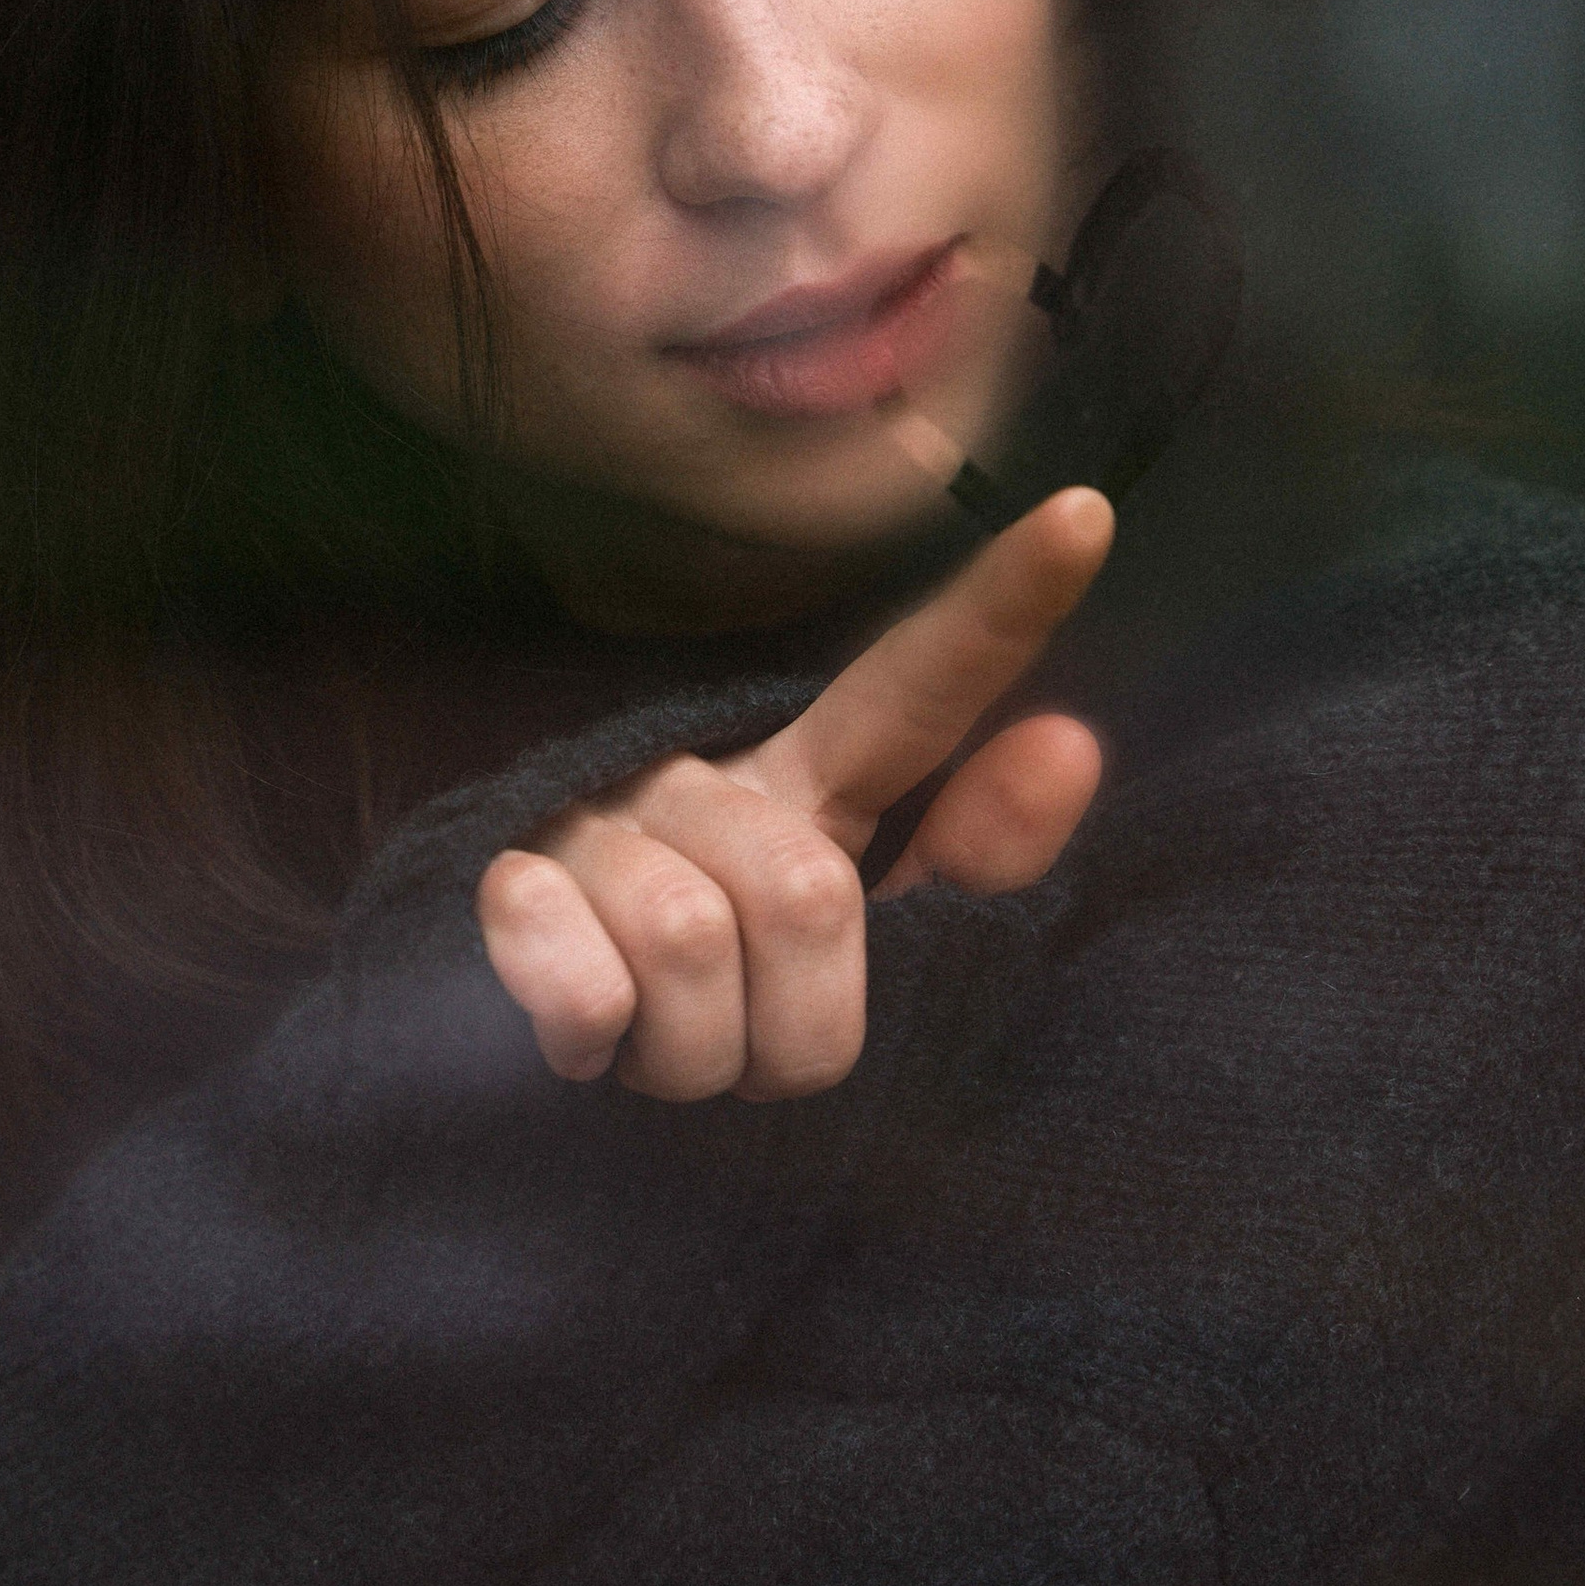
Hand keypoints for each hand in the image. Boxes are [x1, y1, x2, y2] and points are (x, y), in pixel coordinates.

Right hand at [477, 485, 1112, 1102]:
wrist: (530, 1068)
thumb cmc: (731, 1008)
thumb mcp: (866, 947)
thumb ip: (976, 859)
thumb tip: (1072, 739)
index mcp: (814, 779)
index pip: (917, 689)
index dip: (1000, 610)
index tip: (1087, 517)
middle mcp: (702, 771)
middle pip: (807, 896)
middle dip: (791, 1030)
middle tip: (743, 1051)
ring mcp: (592, 817)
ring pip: (692, 947)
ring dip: (695, 1058)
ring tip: (664, 1048)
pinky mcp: (498, 876)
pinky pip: (586, 982)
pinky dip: (596, 1043)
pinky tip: (581, 1039)